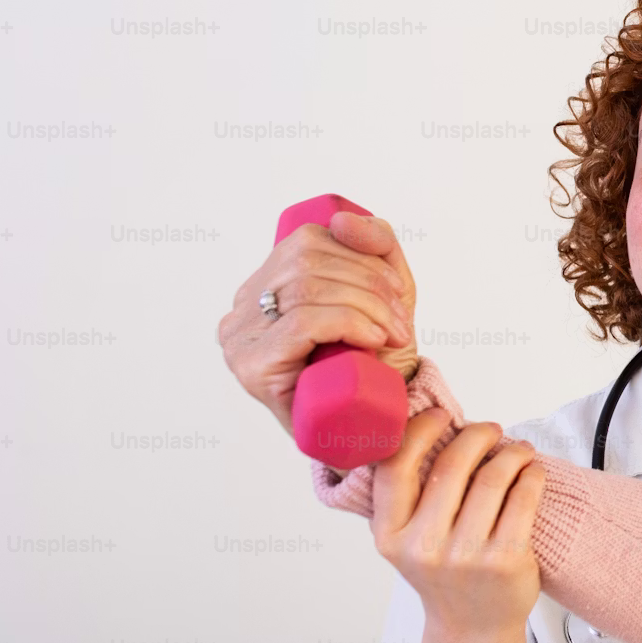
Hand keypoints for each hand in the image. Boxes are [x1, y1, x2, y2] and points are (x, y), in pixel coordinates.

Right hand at [218, 210, 417, 435]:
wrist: (372, 423)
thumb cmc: (373, 359)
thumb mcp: (383, 292)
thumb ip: (373, 246)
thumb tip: (343, 219)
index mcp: (264, 285)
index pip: (307, 241)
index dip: (360, 256)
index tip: (397, 291)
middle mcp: (241, 309)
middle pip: (308, 261)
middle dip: (370, 283)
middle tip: (400, 320)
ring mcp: (241, 339)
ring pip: (308, 288)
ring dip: (368, 305)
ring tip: (392, 332)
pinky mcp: (254, 366)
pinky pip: (303, 321)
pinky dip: (348, 322)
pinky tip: (373, 339)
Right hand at [371, 411, 545, 641]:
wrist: (473, 628)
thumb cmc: (443, 573)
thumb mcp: (407, 540)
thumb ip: (410, 494)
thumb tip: (433, 426)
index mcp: (389, 535)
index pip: (395, 466)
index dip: (419, 431)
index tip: (442, 417)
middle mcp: (423, 546)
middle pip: (452, 465)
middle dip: (477, 435)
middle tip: (491, 429)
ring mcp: (465, 556)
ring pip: (493, 477)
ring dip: (511, 452)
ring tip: (519, 450)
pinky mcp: (505, 560)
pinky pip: (523, 498)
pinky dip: (531, 475)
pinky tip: (532, 472)